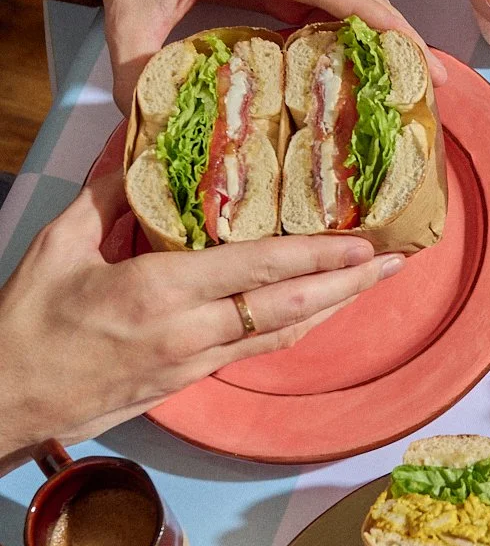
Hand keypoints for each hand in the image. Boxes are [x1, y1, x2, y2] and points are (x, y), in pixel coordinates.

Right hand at [0, 172, 403, 472]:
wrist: (11, 398)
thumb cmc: (30, 324)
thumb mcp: (58, 246)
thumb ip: (107, 196)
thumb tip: (141, 147)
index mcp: (157, 292)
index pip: (256, 268)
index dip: (316, 256)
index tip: (360, 242)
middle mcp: (189, 332)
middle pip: (288, 307)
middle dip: (348, 285)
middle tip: (395, 263)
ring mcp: (195, 362)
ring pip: (282, 335)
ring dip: (334, 309)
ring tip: (374, 284)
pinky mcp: (192, 380)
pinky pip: (259, 351)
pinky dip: (298, 328)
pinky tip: (322, 312)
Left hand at [77, 0, 446, 111]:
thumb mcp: (125, 20)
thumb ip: (136, 72)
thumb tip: (155, 128)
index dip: (366, 12)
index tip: (406, 45)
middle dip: (399, 35)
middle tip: (434, 83)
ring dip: (392, 38)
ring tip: (423, 85)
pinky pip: (339, 8)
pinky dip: (367, 38)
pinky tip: (385, 75)